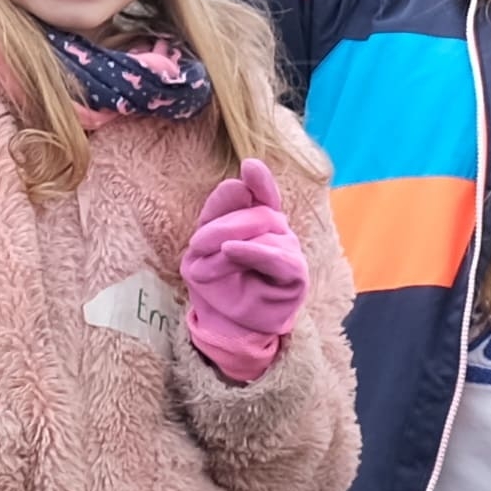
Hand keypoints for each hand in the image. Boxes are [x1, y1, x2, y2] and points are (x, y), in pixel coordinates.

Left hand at [180, 162, 309, 381]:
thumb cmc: (217, 284)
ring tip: (205, 265)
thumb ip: (218, 215)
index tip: (250, 166)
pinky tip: (232, 250)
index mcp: (259, 221)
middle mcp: (278, 231)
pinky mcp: (295, 274)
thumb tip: (238, 185)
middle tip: (196, 246)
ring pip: (263, 231)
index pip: (263, 194)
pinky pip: (275, 255)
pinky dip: (253, 251)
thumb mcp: (203, 247)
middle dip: (222, 224)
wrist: (227, 324)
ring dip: (228, 242)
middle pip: (256, 212)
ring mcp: (289, 250)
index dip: (260, 180)